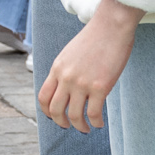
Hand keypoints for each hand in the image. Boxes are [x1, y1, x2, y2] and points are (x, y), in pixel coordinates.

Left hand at [37, 0, 140, 133]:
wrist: (111, 26)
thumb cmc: (94, 38)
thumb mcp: (69, 54)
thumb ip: (65, 70)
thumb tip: (65, 87)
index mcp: (57, 69)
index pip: (43, 97)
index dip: (47, 111)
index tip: (55, 116)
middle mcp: (66, 78)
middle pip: (55, 110)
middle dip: (61, 122)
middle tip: (68, 126)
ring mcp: (82, 83)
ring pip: (74, 115)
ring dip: (79, 126)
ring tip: (85, 129)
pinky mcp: (100, 86)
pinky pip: (94, 113)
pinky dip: (95, 123)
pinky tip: (99, 124)